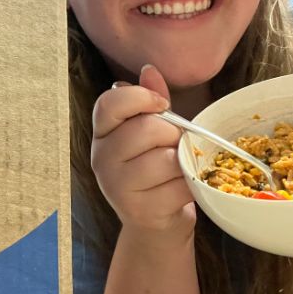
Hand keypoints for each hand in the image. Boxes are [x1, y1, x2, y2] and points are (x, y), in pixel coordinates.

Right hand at [91, 64, 195, 237]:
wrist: (156, 223)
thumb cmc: (156, 168)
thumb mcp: (153, 131)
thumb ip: (150, 101)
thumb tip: (150, 70)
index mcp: (102, 133)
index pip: (109, 104)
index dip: (140, 98)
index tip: (162, 104)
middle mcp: (102, 158)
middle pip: (146, 129)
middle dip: (172, 134)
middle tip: (173, 145)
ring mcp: (118, 186)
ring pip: (165, 159)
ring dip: (182, 162)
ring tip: (177, 169)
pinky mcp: (140, 210)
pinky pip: (179, 185)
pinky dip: (190, 185)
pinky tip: (180, 189)